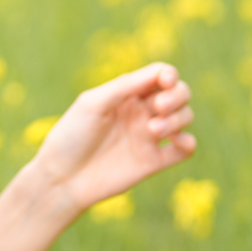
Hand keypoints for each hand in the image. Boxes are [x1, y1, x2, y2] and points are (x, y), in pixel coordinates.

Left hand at [31, 62, 195, 212]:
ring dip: (178, 118)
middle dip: (178, 95)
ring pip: (184, 117)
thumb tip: (158, 73)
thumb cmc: (72, 136)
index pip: (159, 75)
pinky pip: (185, 149)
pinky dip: (188, 142)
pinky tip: (176, 140)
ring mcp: (149, 136)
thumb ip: (123, 87)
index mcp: (125, 94)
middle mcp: (141, 112)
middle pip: (178, 93)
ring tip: (154, 129)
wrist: (63, 178)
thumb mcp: (92, 104)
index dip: (168, 75)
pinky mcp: (154, 161)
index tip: (165, 81)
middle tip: (160, 106)